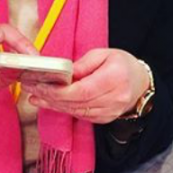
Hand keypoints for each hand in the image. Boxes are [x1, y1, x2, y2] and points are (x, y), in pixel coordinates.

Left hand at [23, 48, 150, 124]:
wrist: (141, 84)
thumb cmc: (123, 64)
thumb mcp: (104, 54)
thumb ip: (82, 64)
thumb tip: (63, 73)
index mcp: (115, 79)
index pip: (82, 90)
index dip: (59, 91)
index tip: (41, 85)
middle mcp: (114, 99)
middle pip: (76, 102)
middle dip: (50, 97)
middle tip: (31, 89)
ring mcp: (110, 112)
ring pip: (76, 111)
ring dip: (53, 105)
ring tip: (35, 96)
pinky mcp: (104, 119)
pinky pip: (80, 116)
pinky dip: (63, 109)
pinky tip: (49, 102)